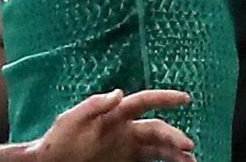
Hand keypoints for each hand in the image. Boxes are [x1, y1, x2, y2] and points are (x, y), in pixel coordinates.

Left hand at [31, 88, 195, 161]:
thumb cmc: (57, 141)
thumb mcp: (71, 119)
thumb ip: (94, 105)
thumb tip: (119, 92)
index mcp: (115, 116)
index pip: (144, 102)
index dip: (165, 98)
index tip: (185, 99)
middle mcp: (125, 131)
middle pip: (157, 130)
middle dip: (174, 136)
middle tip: (188, 148)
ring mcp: (125, 149)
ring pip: (157, 148)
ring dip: (174, 153)